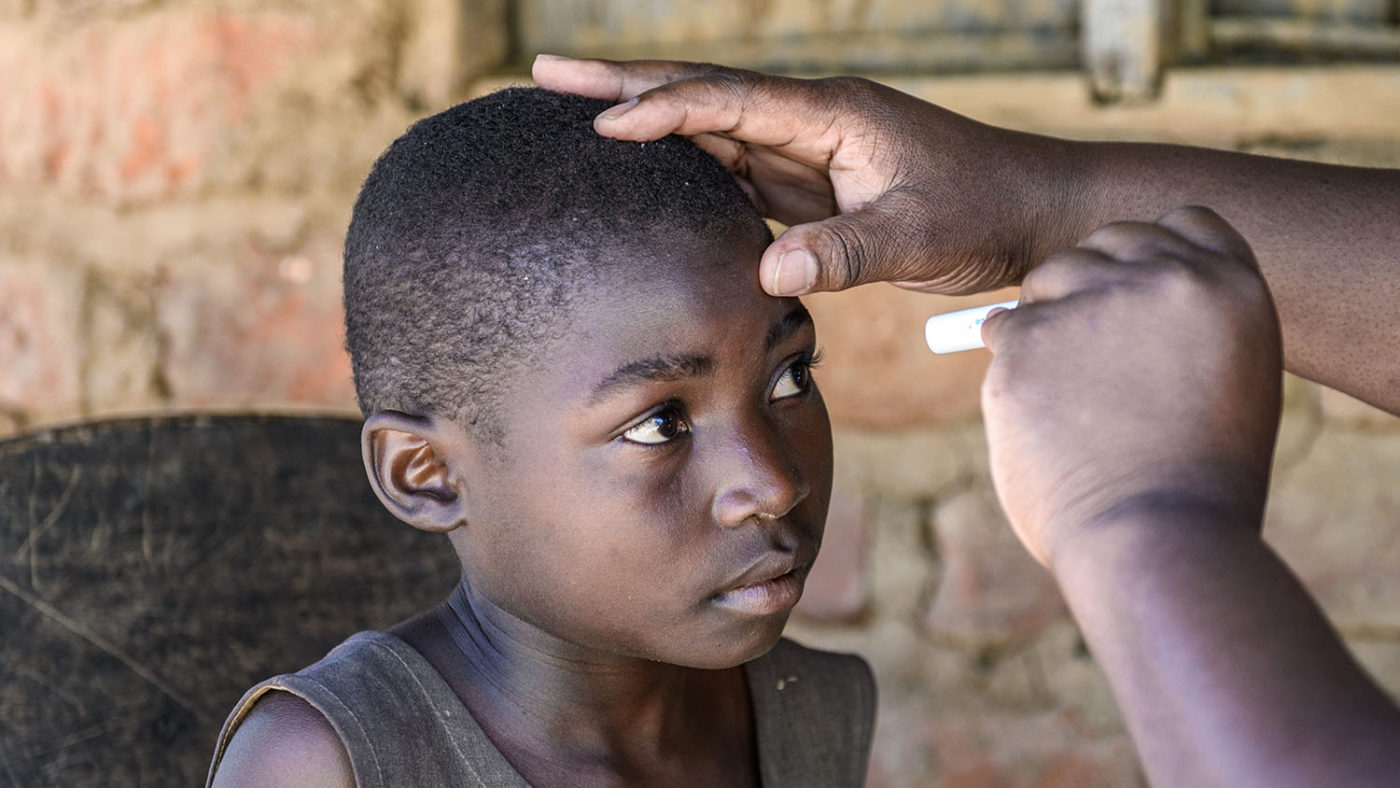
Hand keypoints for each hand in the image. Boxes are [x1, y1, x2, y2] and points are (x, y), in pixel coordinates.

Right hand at [532, 54, 1081, 296]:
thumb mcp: (920, 235)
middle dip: (623, 84)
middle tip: (545, 74)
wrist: (1030, 212)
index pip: (729, 100)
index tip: (601, 124)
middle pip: (702, 94)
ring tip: (574, 116)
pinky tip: (645, 172)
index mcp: (832, 114)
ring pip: (710, 126)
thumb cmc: (983, 212)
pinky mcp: (810, 181)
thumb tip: (767, 274)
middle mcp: (810, 120)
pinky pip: (733, 167)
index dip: (663, 108)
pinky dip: (682, 164)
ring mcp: (807, 148)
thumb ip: (847, 253)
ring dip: (645, 120)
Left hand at [979, 206, 1282, 566]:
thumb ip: (1185, 326)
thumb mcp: (1226, 383)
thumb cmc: (1192, 483)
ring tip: (1069, 395)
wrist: (1156, 538)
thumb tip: (1115, 294)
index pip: (1184, 223)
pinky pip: (1002, 326)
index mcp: (1232, 288)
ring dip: (1046, 319)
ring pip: (1049, 276)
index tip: (1135, 298)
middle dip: (1090, 283)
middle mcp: (1167, 278)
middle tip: (1090, 357)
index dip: (1150, 257)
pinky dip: (1011, 364)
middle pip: (1108, 240)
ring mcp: (1096, 301)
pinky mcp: (1031, 335)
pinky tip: (1039, 412)